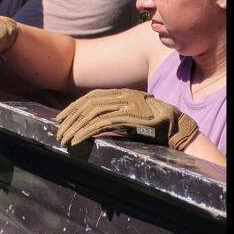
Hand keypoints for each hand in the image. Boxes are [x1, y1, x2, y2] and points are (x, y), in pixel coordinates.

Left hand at [54, 88, 199, 149]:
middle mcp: (120, 95)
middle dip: (70, 118)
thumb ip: (116, 115)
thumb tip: (95, 125)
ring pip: (90, 113)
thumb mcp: (132, 115)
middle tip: (58, 132)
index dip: (73, 108)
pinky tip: (77, 141)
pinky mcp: (126, 117)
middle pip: (87, 104)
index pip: (91, 97)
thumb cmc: (154, 123)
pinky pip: (100, 124)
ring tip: (64, 139)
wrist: (175, 124)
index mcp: (120, 93)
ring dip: (74, 127)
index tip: (61, 119)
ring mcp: (124, 105)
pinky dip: (85, 132)